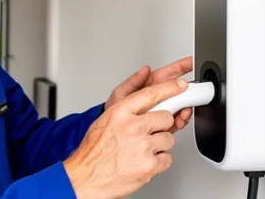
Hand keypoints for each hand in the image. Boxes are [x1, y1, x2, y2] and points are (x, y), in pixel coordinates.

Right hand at [64, 79, 188, 198]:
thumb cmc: (92, 154)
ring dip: (159, 146)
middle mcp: (132, 127)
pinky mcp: (149, 165)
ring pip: (168, 139)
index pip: (151, 94)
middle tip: (149, 134)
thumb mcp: (104, 123)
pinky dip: (158, 163)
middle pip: (165, 117)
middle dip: (161, 125)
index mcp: (120, 113)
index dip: (169, 88)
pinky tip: (143, 163)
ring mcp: (142, 146)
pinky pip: (167, 159)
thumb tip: (147, 107)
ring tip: (141, 152)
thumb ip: (126, 113)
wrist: (84, 179)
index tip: (180, 85)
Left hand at [105, 56, 193, 132]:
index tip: (192, 62)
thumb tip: (145, 69)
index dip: (182, 66)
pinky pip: (176, 120)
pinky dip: (180, 120)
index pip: (170, 73)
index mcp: (151, 85)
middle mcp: (159, 97)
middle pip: (179, 90)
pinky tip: (178, 120)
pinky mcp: (164, 123)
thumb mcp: (121, 93)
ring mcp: (162, 110)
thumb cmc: (116, 109)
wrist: (113, 131)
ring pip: (181, 105)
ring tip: (182, 112)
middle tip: (193, 93)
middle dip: (189, 91)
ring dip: (185, 108)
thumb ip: (133, 81)